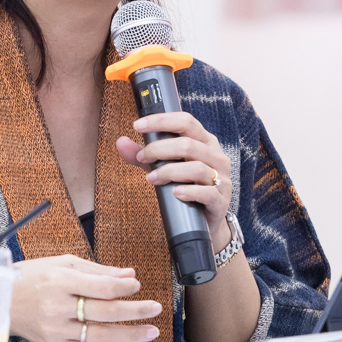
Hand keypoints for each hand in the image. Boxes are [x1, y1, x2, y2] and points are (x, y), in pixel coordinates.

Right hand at [9, 254, 160, 341]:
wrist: (1, 300)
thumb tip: (129, 276)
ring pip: (100, 335)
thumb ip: (98, 271)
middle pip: (104, 312)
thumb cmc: (32, 277)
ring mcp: (56, 329)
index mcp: (60, 280)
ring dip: (130, 335)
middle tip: (155, 308)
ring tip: (150, 331)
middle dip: (134, 311)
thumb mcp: (63, 263)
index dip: (123, 288)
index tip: (138, 287)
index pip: (100, 287)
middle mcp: (57, 306)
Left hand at [117, 110, 233, 244]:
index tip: (137, 126)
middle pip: (189, 144)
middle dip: (160, 149)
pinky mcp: (221, 200)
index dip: (161, 121)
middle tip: (142, 158)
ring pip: (197, 168)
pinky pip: (207, 193)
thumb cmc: (186, 186)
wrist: (206, 220)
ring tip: (151, 178)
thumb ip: (145, 155)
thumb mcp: (164, 167)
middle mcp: (216, 156)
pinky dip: (189, 192)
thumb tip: (120, 141)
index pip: (186, 121)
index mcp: (204, 141)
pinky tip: (175, 193)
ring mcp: (221, 178)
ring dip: (169, 171)